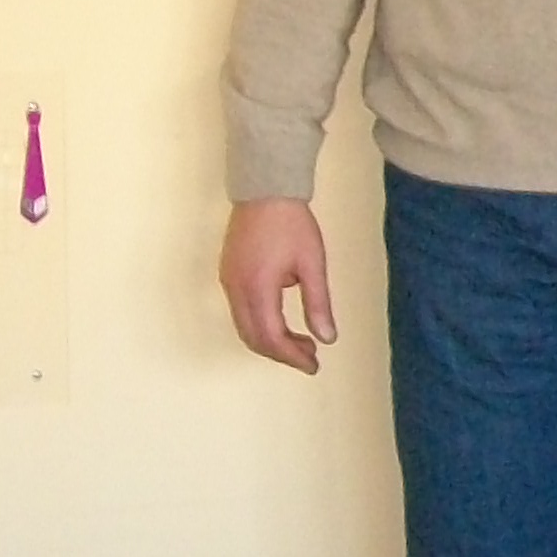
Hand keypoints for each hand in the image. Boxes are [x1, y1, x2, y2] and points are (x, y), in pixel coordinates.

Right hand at [221, 197, 335, 373]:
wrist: (265, 191)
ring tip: (302, 341)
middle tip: (311, 356)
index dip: (292, 357)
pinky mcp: (229, 275)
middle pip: (254, 338)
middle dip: (282, 353)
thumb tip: (327, 339)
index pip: (271, 337)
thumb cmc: (292, 225)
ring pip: (245, 327)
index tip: (314, 365)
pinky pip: (241, 312)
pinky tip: (284, 321)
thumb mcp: (312, 265)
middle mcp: (236, 290)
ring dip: (271, 340)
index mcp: (257, 288)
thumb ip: (318, 304)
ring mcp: (228, 282)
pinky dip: (261, 324)